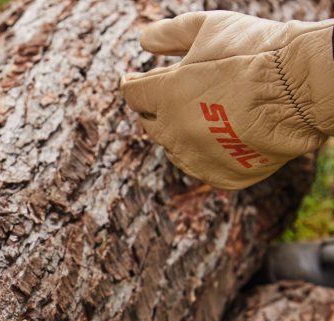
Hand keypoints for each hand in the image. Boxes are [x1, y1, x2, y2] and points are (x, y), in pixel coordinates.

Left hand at [122, 11, 333, 189]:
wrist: (305, 87)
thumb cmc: (258, 53)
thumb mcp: (210, 28)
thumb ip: (169, 34)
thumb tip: (143, 40)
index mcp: (165, 96)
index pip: (133, 93)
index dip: (132, 83)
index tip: (133, 79)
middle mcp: (174, 132)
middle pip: (150, 123)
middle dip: (154, 108)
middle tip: (164, 97)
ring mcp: (198, 159)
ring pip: (175, 147)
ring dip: (179, 132)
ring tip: (197, 115)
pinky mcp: (222, 176)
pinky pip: (204, 167)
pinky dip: (207, 153)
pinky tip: (218, 138)